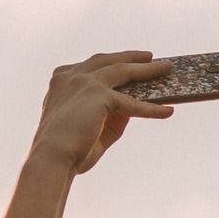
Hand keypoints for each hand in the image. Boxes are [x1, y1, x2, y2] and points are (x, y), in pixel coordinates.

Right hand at [31, 52, 173, 176]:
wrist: (50, 160)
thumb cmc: (65, 151)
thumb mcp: (86, 127)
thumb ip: (108, 115)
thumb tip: (133, 107)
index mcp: (61, 81)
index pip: (90, 67)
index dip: (109, 63)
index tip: (122, 61)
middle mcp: (72, 76)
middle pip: (108, 61)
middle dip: (130, 57)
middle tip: (148, 57)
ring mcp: (85, 82)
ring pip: (123, 70)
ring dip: (147, 70)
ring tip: (165, 69)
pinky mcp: (99, 96)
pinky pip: (132, 103)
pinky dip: (151, 109)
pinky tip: (167, 112)